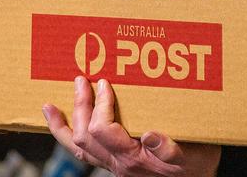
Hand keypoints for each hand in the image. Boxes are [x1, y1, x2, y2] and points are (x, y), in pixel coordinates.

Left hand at [43, 77, 220, 176]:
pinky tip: (61, 123)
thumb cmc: (196, 166)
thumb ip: (171, 148)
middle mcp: (117, 163)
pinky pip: (82, 152)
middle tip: (81, 80)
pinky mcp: (112, 163)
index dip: (100, 105)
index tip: (105, 84)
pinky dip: (66, 135)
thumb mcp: (193, 155)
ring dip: (63, 124)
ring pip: (76, 148)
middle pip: (83, 136)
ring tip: (50, 106)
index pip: (102, 130)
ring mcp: (112, 164)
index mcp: (133, 158)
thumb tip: (151, 135)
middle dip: (79, 105)